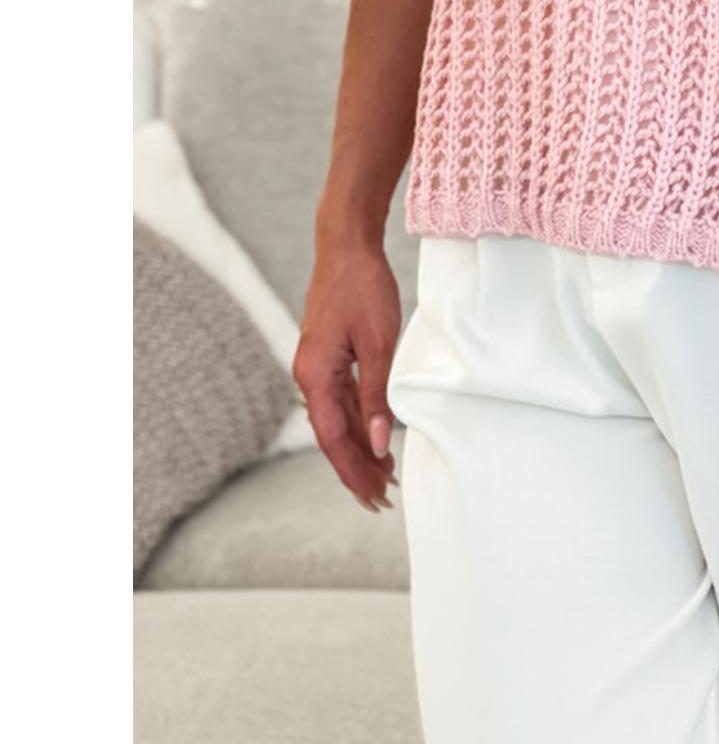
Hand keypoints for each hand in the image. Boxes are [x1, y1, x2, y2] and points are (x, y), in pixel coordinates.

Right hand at [294, 240, 401, 510]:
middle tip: (383, 499)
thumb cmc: (363, 287)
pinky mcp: (328, 356)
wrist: (346, 245)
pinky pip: (341, 400)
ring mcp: (317, 366)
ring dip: (360, 448)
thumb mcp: (379, 342)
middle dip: (357, 469)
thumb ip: (377, 395)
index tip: (374, 497)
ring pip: (337, 420)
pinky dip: (359, 421)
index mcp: (315, 376)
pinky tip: (375, 436)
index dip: (354, 471)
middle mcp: (309, 376)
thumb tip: (380, 442)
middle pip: (332, 436)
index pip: (334, 439)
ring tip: (385, 476)